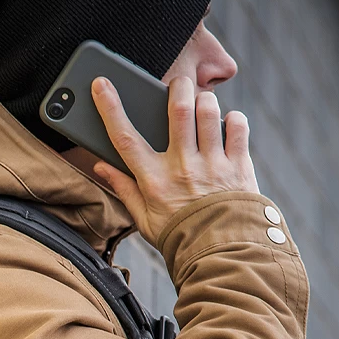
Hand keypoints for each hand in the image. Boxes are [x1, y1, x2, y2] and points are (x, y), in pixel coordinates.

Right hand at [90, 75, 257, 245]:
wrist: (221, 254)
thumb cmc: (179, 236)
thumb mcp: (143, 219)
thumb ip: (123, 189)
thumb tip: (100, 166)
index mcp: (153, 181)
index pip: (125, 138)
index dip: (110, 108)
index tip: (101, 84)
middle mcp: (182, 168)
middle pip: (177, 110)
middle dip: (177, 87)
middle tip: (178, 84)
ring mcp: (212, 164)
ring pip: (208, 112)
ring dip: (204, 100)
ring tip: (202, 104)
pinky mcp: (238, 165)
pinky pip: (238, 126)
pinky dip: (233, 119)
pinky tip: (226, 125)